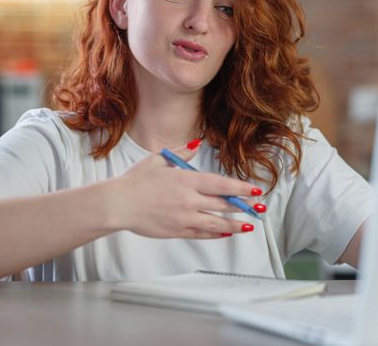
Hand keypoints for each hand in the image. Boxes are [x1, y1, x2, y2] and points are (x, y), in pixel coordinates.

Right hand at [110, 142, 262, 238]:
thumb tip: (198, 144)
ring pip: (216, 223)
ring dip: (235, 224)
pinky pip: (202, 234)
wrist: (118, 204)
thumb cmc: (135, 181)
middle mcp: (189, 200)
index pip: (222, 184)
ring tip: (249, 225)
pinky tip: (225, 232)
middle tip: (260, 208)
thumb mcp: (158, 160)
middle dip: (244, 206)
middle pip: (224, 204)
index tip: (254, 191)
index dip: (241, 188)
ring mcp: (184, 218)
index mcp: (186, 180)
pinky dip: (216, 234)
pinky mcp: (177, 231)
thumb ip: (181, 153)